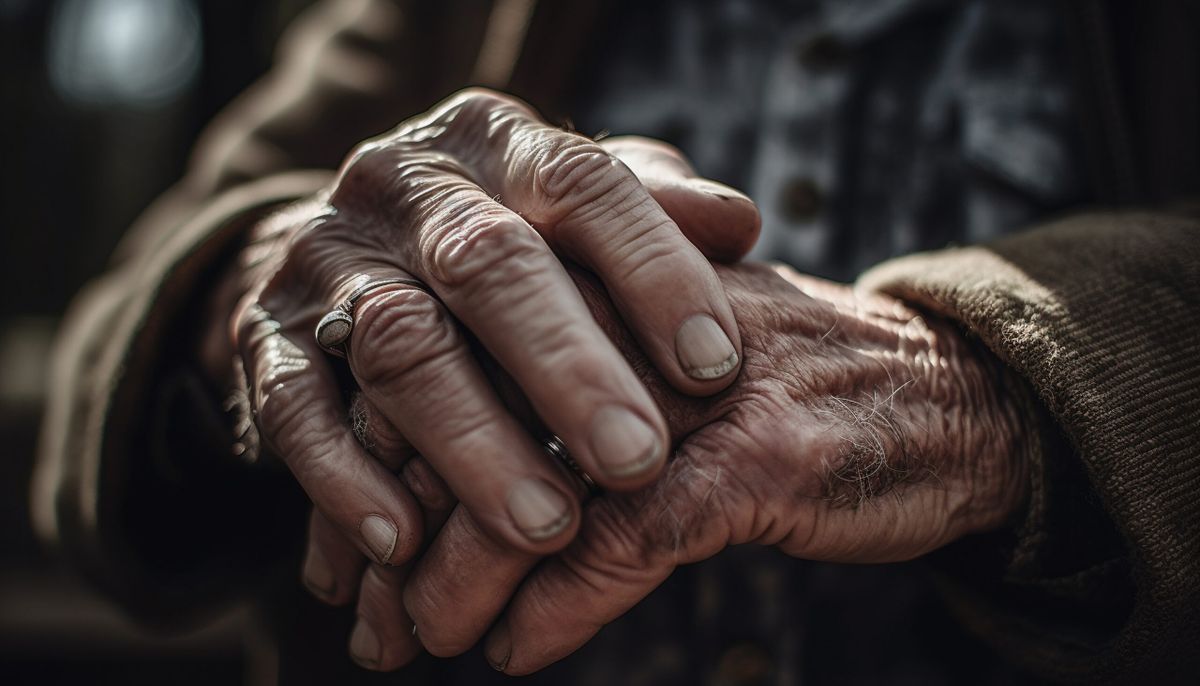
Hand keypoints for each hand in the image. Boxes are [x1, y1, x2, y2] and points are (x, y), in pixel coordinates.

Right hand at [217, 89, 760, 595]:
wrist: (353, 242)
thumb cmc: (507, 236)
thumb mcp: (576, 208)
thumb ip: (654, 213)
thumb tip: (738, 224)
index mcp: (498, 143)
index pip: (582, 182)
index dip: (653, 271)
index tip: (715, 367)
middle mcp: (407, 186)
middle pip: (487, 264)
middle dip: (566, 368)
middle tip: (635, 461)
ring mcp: (329, 257)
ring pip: (397, 343)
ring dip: (472, 442)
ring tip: (543, 528)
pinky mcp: (264, 331)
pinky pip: (292, 403)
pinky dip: (346, 477)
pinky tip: (404, 543)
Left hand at [387, 262, 1031, 672]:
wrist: (946, 398)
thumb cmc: (778, 390)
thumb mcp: (658, 363)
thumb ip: (560, 388)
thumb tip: (427, 473)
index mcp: (598, 273)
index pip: (448, 355)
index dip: (381, 456)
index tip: (346, 546)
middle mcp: (632, 312)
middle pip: (469, 415)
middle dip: (402, 526)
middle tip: (366, 613)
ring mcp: (695, 384)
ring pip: (536, 480)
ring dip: (465, 575)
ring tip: (420, 640)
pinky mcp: (756, 453)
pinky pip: (627, 537)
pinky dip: (564, 604)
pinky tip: (520, 649)